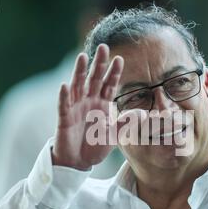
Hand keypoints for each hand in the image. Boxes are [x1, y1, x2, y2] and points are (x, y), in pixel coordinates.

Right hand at [52, 44, 123, 169]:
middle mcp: (89, 101)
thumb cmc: (95, 145)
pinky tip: (65, 85)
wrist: (79, 161)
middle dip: (99, 63)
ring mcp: (75, 108)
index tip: (120, 59)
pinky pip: (64, 105)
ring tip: (82, 56)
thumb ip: (127, 123)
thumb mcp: (115, 134)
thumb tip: (143, 113)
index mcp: (102, 103)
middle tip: (103, 47)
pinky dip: (64, 95)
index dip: (114, 72)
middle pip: (94, 79)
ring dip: (79, 72)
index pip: (109, 84)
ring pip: (77, 86)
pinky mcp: (64, 118)